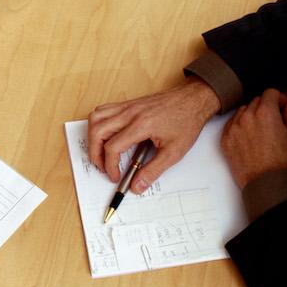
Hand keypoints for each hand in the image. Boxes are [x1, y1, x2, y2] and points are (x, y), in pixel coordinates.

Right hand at [87, 78, 220, 192]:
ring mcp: (127, 106)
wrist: (193, 100)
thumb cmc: (186, 121)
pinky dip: (98, 124)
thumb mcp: (174, 152)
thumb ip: (153, 171)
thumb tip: (137, 186)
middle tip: (102, 166)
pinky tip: (107, 135)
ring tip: (100, 152)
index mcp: (141, 125)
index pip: (113, 147)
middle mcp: (130, 113)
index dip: (110, 166)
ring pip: (95, 118)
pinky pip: (103, 110)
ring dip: (93, 137)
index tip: (116, 176)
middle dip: (94, 153)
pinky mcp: (128, 103)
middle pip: (97, 131)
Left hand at [220, 89, 286, 188]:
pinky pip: (232, 124)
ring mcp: (234, 128)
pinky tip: (250, 137)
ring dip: (252, 115)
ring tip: (262, 130)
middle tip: (275, 121)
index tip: (283, 107)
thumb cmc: (284, 162)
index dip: (280, 99)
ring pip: (243, 111)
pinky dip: (241, 126)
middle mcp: (247, 116)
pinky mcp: (225, 140)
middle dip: (267, 107)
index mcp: (266, 112)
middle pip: (256, 101)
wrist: (267, 184)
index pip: (271, 93)